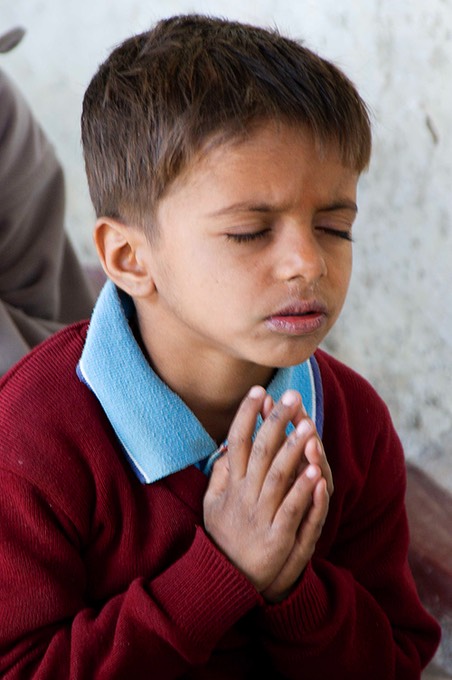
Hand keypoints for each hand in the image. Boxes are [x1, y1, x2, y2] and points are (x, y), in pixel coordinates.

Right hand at [203, 386, 331, 601]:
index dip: (246, 415)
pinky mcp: (277, 538)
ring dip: (293, 450)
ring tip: (307, 426)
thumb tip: (226, 445)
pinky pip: (291, 510)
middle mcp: (244, 496)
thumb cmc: (225, 536)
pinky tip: (315, 471)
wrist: (227, 580)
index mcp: (231, 485)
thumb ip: (220, 474)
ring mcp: (260, 516)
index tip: (258, 391)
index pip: (237, 441)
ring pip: (277, 477)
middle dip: (275, 422)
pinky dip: (302, 491)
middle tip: (290, 395)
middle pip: (260, 452)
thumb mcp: (213, 503)